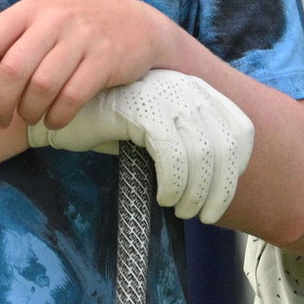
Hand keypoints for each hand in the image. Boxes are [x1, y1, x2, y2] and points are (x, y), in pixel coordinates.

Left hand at [0, 0, 174, 129]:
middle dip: (0, 104)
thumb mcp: (36, 26)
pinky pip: (72, 97)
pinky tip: (54, 121)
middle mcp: (53, 20)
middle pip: (13, 70)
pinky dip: (57, 117)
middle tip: (0, 120)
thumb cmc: (75, 30)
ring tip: (30, 119)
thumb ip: (1, 44)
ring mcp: (82, 38)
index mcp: (28, 11)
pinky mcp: (106, 59)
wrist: (137, 24)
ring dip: (30, 113)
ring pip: (42, 86)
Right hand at [26, 69, 255, 223]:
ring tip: (180, 209)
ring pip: (203, 152)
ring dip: (196, 192)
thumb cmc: (111, 125)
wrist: (63, 110)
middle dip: (220, 188)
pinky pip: (172, 154)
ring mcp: (165, 94)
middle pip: (226, 144)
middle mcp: (186, 87)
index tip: (222, 196)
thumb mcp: (157, 131)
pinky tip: (163, 197)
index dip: (238, 167)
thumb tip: (215, 184)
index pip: (240, 127)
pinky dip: (174, 183)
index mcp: (195, 90)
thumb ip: (186, 144)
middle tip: (202, 216)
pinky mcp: (143, 108)